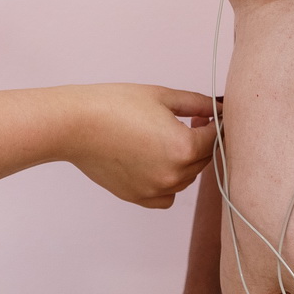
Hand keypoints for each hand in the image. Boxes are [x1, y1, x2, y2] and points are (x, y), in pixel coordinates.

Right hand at [62, 85, 217, 208]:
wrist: (76, 125)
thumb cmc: (115, 105)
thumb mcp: (162, 96)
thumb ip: (197, 104)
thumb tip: (217, 108)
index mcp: (183, 148)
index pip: (215, 138)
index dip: (217, 124)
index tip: (214, 115)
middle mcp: (173, 174)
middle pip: (204, 160)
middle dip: (202, 141)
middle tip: (192, 122)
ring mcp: (155, 189)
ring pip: (187, 178)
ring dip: (186, 161)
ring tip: (167, 138)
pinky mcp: (138, 197)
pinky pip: (166, 196)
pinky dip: (168, 183)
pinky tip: (157, 162)